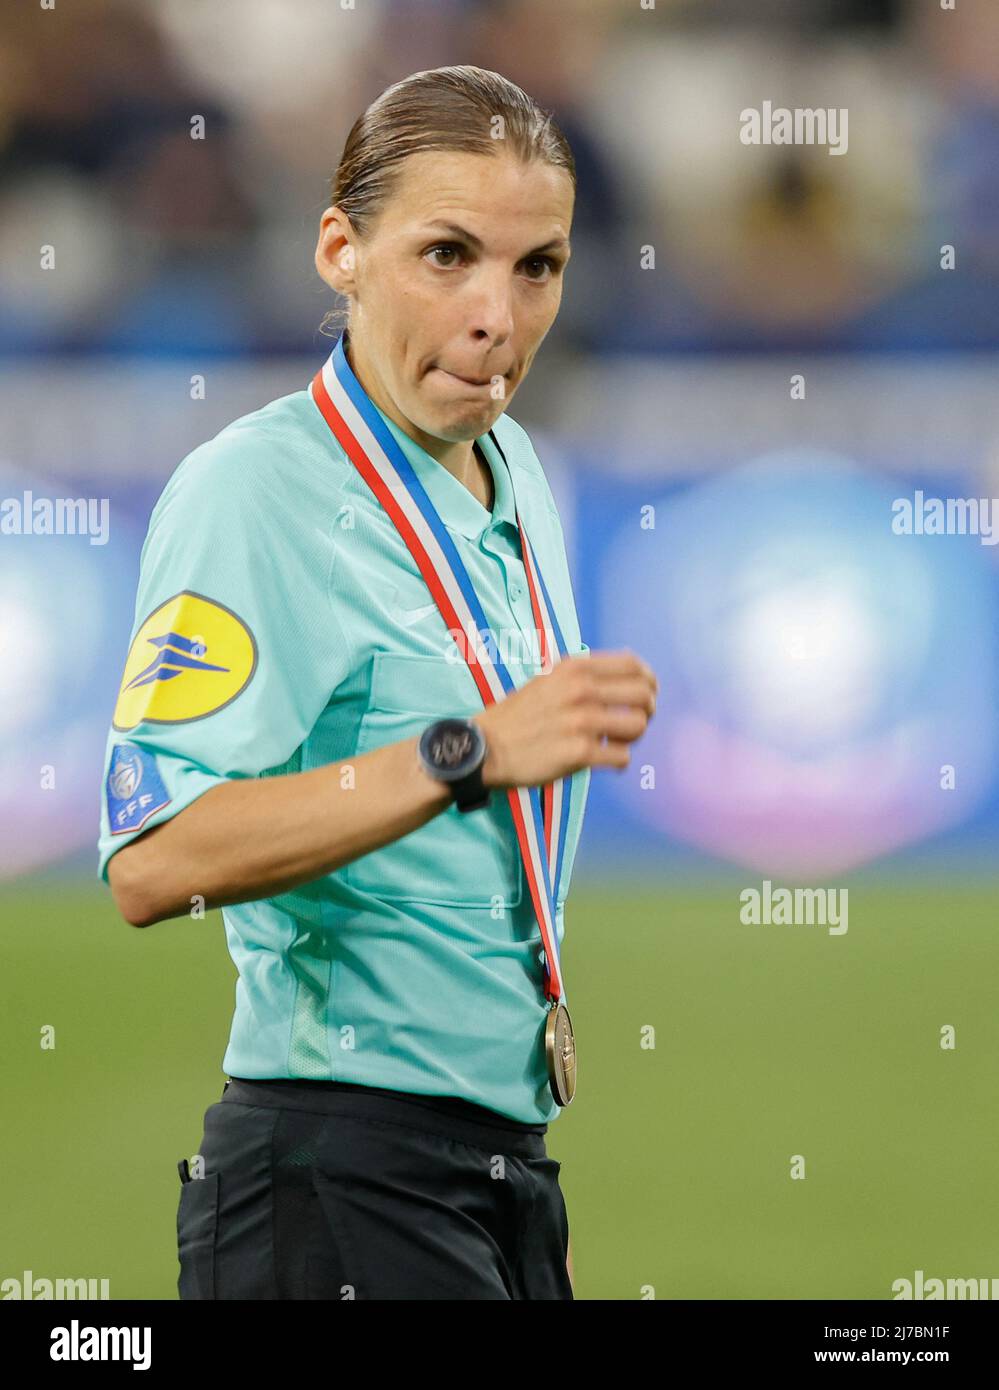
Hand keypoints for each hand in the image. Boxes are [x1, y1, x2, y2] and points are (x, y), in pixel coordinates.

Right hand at [474, 649, 657, 790]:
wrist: (486, 747)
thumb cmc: (521, 715)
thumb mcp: (550, 679)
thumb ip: (586, 675)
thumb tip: (632, 672)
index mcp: (575, 668)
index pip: (634, 665)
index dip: (648, 681)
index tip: (646, 695)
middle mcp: (581, 690)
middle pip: (644, 695)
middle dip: (647, 711)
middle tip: (633, 723)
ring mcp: (581, 722)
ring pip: (638, 726)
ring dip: (632, 738)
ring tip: (616, 742)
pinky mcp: (578, 753)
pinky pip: (621, 757)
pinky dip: (619, 761)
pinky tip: (606, 760)